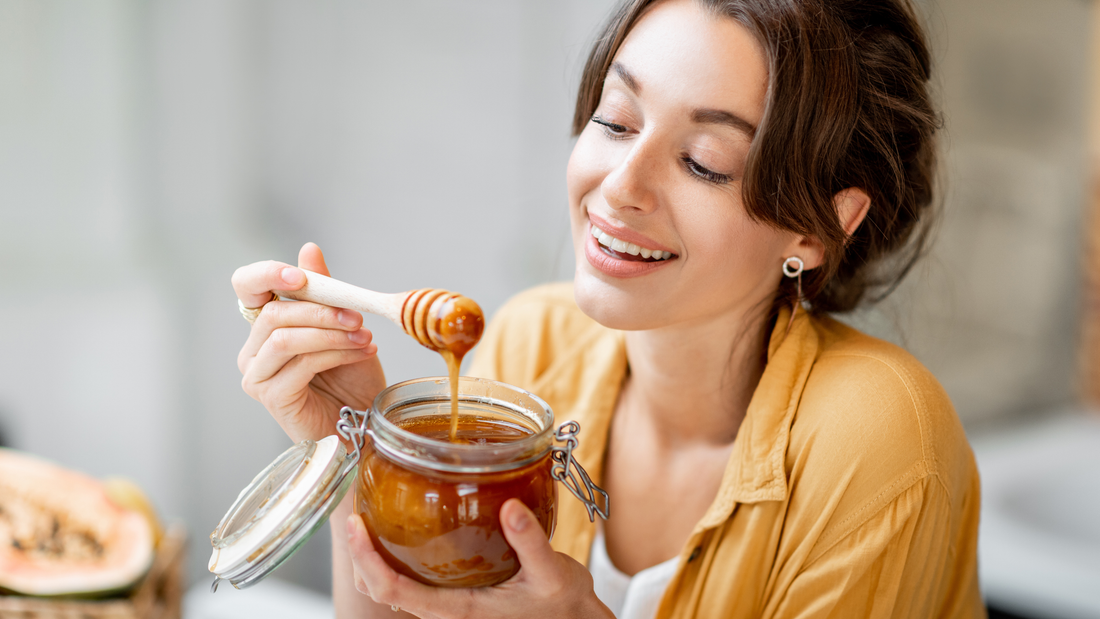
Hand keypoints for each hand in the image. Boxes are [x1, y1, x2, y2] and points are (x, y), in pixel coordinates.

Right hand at [233, 242, 386, 442]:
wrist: (362, 424)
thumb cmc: (350, 378)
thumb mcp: (342, 325)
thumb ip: (322, 291)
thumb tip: (309, 249)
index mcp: (265, 325)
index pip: (246, 285)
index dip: (267, 274)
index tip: (301, 277)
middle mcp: (253, 349)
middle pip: (274, 313)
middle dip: (320, 309)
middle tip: (356, 315)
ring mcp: (257, 375)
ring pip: (285, 337)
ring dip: (330, 332)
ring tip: (363, 336)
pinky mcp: (271, 396)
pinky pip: (300, 363)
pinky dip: (335, 353)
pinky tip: (361, 352)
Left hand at [345, 499, 613, 618]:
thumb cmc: (563, 605)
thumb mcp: (553, 573)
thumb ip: (530, 542)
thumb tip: (509, 507)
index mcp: (460, 610)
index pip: (394, 590)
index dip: (367, 559)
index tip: (355, 526)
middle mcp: (446, 611)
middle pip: (381, 589)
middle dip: (360, 554)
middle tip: (356, 509)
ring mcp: (449, 606)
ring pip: (393, 587)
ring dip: (374, 556)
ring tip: (371, 514)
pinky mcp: (456, 596)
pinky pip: (412, 580)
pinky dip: (396, 555)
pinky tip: (404, 526)